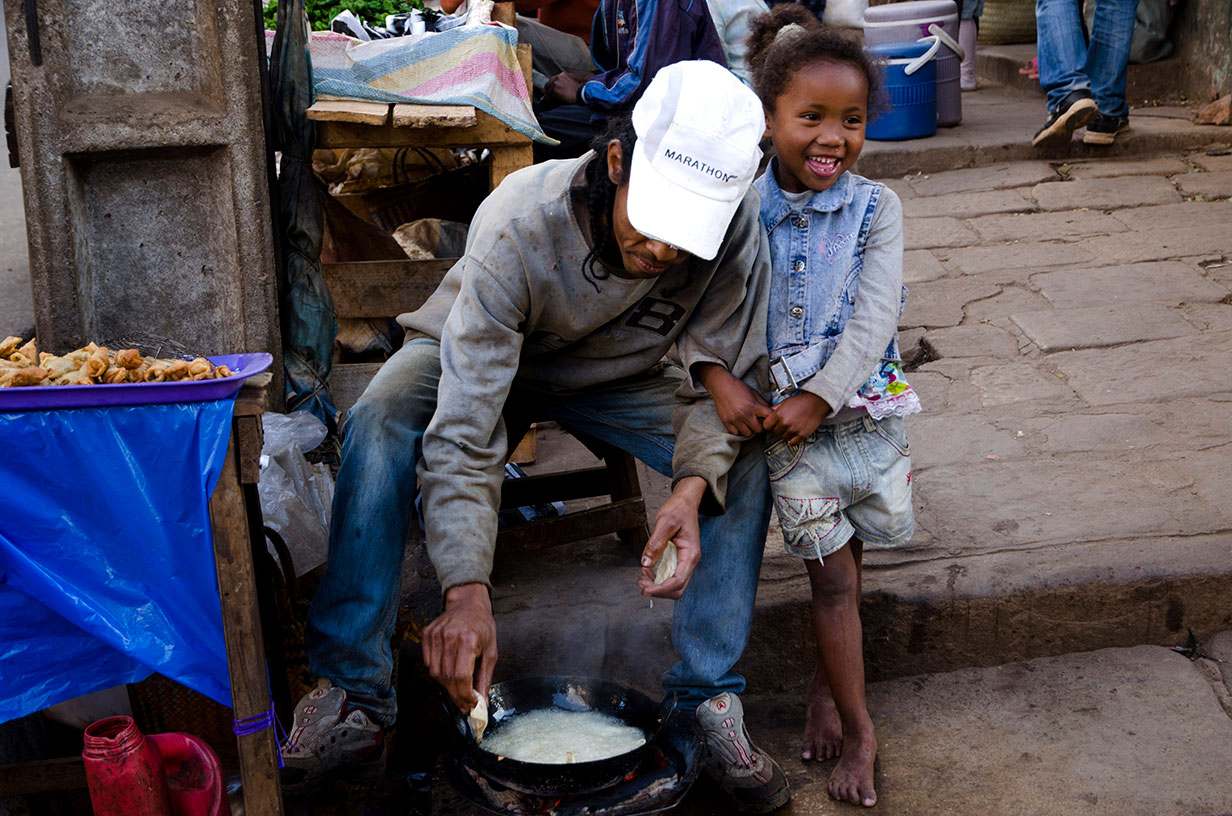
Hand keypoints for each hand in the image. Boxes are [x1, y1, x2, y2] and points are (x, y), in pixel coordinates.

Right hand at [421, 583, 497, 712]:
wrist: (467, 603)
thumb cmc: (482, 626)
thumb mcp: (491, 651)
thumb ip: (485, 678)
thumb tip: (482, 702)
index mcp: (468, 640)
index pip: (462, 676)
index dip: (465, 695)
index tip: (471, 704)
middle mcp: (450, 636)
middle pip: (447, 677)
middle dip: (456, 695)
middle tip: (464, 703)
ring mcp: (436, 635)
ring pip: (435, 673)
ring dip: (446, 686)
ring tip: (457, 688)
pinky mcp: (427, 634)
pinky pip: (428, 663)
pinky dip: (437, 673)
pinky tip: (448, 672)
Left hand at [543, 72, 590, 104]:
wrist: (581, 93)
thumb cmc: (578, 89)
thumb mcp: (570, 81)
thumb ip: (563, 81)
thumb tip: (557, 87)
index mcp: (561, 75)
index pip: (551, 80)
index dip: (551, 86)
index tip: (550, 90)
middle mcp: (557, 78)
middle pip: (548, 85)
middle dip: (548, 90)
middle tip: (549, 96)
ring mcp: (555, 84)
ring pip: (548, 92)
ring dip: (549, 96)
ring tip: (551, 100)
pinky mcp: (555, 91)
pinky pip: (550, 97)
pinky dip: (551, 100)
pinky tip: (553, 102)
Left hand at [638, 476, 704, 598]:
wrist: (685, 502)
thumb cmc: (678, 510)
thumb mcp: (665, 522)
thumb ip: (656, 543)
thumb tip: (646, 563)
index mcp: (690, 554)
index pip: (678, 581)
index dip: (661, 589)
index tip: (646, 589)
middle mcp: (689, 561)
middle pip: (677, 588)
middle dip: (659, 590)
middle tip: (642, 584)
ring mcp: (684, 561)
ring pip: (673, 585)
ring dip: (657, 586)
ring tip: (642, 577)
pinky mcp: (678, 560)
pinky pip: (669, 576)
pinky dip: (658, 578)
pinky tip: (647, 570)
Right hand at [694, 363, 771, 436]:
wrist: (722, 386)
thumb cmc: (738, 388)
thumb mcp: (754, 393)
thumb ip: (763, 403)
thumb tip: (770, 412)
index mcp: (754, 406)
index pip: (769, 417)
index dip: (770, 418)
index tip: (768, 418)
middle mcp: (745, 414)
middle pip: (759, 430)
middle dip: (760, 426)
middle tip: (757, 422)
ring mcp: (735, 419)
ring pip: (748, 434)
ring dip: (749, 430)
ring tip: (748, 424)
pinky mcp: (727, 422)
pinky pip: (736, 433)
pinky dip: (739, 431)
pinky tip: (739, 425)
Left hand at [763, 392, 828, 444]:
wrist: (816, 403)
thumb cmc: (801, 401)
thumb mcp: (785, 402)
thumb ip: (775, 409)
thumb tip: (767, 414)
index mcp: (779, 414)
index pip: (766, 426)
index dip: (769, 424)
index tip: (773, 423)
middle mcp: (785, 423)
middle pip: (775, 432)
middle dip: (778, 429)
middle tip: (785, 424)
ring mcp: (793, 430)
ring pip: (783, 438)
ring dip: (786, 434)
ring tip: (792, 427)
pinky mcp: (802, 435)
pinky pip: (792, 443)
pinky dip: (793, 439)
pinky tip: (795, 433)